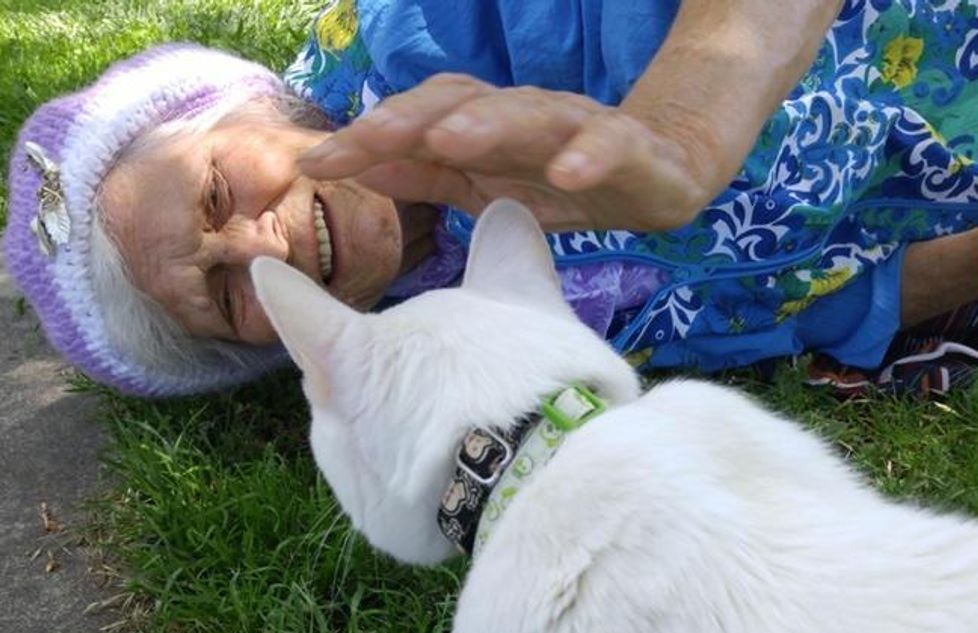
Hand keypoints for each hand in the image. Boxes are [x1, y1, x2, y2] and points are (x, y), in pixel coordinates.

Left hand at [297, 73, 723, 231]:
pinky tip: (566, 173)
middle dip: (414, 119)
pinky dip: (590, 155)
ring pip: (532, 114)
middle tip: (368, 138)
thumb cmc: (558, 175)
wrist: (659, 175)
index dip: (372, 133)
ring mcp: (579, 127)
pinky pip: (612, 144)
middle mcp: (526, 116)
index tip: (318, 161)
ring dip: (490, 125)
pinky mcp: (633, 149)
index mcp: (486, 125)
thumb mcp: (482, 183)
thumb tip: (353, 164)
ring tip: (451, 141)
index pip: (422, 118)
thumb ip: (423, 174)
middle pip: (466, 103)